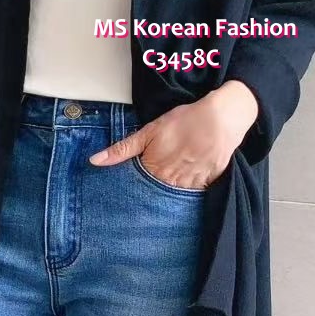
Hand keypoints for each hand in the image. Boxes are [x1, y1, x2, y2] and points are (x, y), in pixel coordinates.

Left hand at [89, 81, 258, 189]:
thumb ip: (122, 149)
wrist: (220, 119)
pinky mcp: (208, 183)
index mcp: (154, 171)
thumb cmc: (184, 122)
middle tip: (153, 186)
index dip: (135, 187)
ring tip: (171, 183)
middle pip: (157, 194)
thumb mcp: (148, 132)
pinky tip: (188, 182)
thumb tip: (94, 161)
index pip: (139, 188)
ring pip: (176, 196)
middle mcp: (171, 182)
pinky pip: (196, 194)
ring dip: (171, 192)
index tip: (132, 188)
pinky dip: (191, 190)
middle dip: (152, 193)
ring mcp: (191, 185)